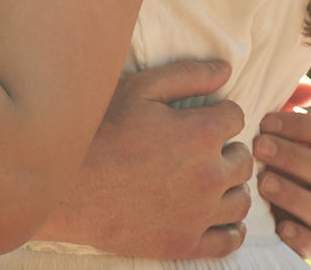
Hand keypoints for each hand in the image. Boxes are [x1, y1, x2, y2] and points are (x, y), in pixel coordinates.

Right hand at [43, 60, 252, 258]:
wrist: (67, 187)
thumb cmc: (99, 133)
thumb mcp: (138, 90)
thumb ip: (186, 75)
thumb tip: (226, 68)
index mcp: (200, 134)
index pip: (236, 117)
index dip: (218, 113)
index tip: (200, 118)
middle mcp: (209, 175)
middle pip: (243, 159)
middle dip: (227, 149)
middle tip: (199, 149)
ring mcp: (200, 214)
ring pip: (241, 200)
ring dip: (230, 186)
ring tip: (205, 179)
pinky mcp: (187, 243)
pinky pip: (229, 239)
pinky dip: (230, 228)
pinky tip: (214, 216)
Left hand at [253, 78, 310, 256]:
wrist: (228, 180)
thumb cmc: (253, 138)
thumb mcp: (263, 116)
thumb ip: (284, 97)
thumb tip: (310, 89)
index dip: (302, 126)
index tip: (266, 121)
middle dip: (293, 157)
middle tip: (258, 147)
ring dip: (293, 194)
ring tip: (262, 182)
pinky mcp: (304, 236)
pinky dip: (302, 237)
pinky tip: (280, 225)